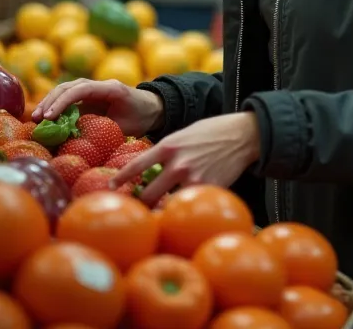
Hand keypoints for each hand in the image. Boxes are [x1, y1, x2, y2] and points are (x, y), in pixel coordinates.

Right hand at [31, 79, 164, 138]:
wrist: (151, 107)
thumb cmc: (140, 116)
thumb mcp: (125, 127)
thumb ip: (103, 129)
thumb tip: (77, 140)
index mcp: (110, 88)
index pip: (81, 89)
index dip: (63, 101)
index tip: (50, 116)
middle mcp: (99, 85)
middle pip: (69, 86)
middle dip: (51, 100)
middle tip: (38, 118)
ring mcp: (93, 89)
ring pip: (66, 89)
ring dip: (50, 101)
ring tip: (36, 118)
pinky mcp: (88, 96)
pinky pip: (69, 97)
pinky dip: (57, 105)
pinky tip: (46, 117)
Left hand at [111, 113, 260, 206]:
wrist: (242, 135)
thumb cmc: (212, 132)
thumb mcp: (184, 135)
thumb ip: (167, 151)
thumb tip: (150, 168)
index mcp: (168, 146)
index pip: (137, 165)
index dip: (121, 178)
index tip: (110, 187)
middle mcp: (177, 164)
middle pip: (148, 194)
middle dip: (140, 206)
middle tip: (135, 212)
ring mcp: (193, 179)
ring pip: (168, 204)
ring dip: (163, 211)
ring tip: (157, 219)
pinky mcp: (209, 189)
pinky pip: (191, 204)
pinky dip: (186, 209)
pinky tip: (185, 214)